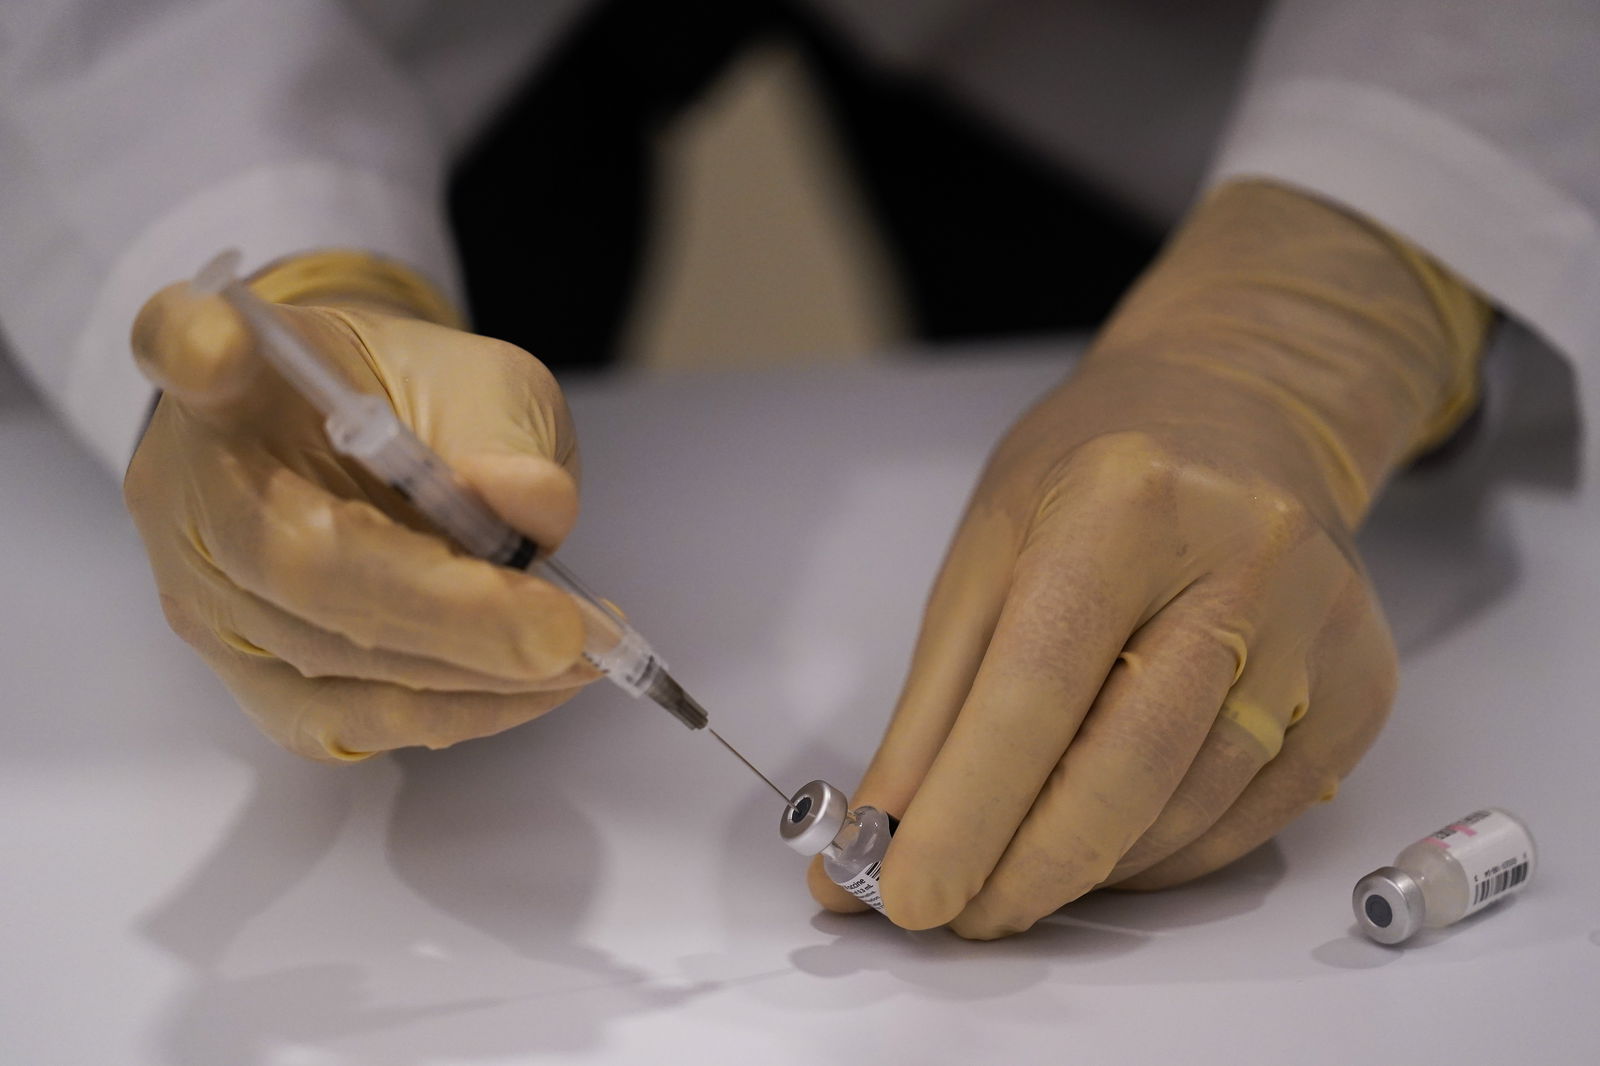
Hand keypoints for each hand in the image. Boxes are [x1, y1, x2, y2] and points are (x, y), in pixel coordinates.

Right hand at [124, 254, 595, 761]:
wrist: (378, 458)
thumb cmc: (420, 408)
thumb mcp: (482, 384)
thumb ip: (502, 431)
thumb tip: (527, 503)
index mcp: (233, 377)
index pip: (178, 345)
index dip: (192, 350)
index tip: (215, 344)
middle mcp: (187, 486)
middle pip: (290, 558)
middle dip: (445, 608)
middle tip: (562, 631)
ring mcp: (204, 594)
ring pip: (322, 659)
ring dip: (467, 672)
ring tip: (576, 656)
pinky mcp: (248, 678)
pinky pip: (340, 721)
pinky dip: (451, 712)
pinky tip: (530, 688)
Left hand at [809, 182, 1490, 936]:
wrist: (1242, 409)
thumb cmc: (1092, 475)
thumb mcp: (988, 552)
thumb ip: (935, 706)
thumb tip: (878, 839)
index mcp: (1125, 504)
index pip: (1039, 686)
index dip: (969, 808)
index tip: (906, 897)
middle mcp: (1243, 560)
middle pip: (1132, 762)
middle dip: (1030, 867)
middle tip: (962, 917)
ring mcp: (1320, 626)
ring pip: (1194, 804)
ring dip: (1093, 867)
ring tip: (1022, 870)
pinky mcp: (1362, 685)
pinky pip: (1255, 815)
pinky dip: (1166, 855)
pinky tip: (1111, 846)